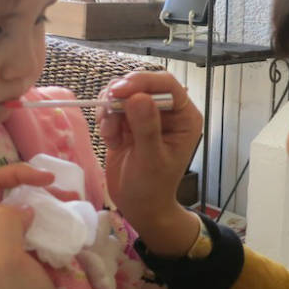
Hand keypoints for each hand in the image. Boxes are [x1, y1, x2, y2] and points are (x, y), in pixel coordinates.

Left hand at [0, 133, 71, 288]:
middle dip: (32, 183)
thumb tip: (23, 206)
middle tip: (63, 191)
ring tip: (71, 202)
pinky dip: (53, 216)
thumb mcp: (5, 259)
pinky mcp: (26, 254)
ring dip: (46, 198)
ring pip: (23, 205)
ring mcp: (6, 244)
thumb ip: (6, 221)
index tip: (47, 179)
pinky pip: (36, 224)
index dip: (14, 172)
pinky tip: (69, 221)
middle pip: (4, 191)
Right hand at [97, 72, 203, 255]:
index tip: (120, 92)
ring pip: (122, 93)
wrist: (138, 206)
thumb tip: (138, 97)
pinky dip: (105, 119)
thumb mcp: (151, 159)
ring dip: (110, 110)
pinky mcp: (126, 121)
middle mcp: (166, 111)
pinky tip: (110, 140)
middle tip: (107, 115)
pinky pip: (111, 106)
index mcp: (183, 117)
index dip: (143, 82)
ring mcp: (145, 115)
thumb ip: (146, 128)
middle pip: (140, 84)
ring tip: (110, 134)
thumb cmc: (151, 187)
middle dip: (121, 97)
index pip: (166, 84)